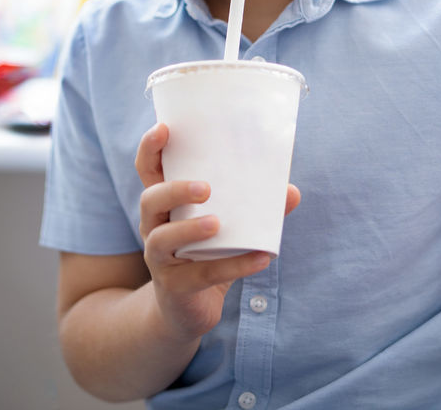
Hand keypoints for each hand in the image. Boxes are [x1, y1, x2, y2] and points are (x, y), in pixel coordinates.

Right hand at [135, 123, 300, 340]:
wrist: (186, 312)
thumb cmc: (205, 256)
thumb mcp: (227, 229)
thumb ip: (255, 209)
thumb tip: (292, 191)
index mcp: (164, 206)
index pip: (148, 171)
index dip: (151, 149)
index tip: (165, 129)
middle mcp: (155, 228)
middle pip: (150, 200)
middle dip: (174, 189)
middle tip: (206, 187)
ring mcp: (160, 260)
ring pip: (162, 240)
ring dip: (190, 229)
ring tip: (217, 223)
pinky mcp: (175, 288)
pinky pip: (201, 275)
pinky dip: (234, 267)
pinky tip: (261, 258)